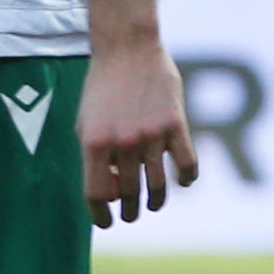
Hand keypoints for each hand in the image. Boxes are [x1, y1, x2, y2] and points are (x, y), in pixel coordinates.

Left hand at [78, 42, 200, 226]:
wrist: (126, 50)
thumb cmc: (102, 88)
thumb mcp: (86, 121)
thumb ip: (95, 154)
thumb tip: (110, 188)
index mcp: (94, 143)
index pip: (97, 193)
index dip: (99, 214)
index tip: (106, 223)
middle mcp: (122, 143)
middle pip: (128, 193)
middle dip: (128, 210)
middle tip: (130, 216)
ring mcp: (151, 135)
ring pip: (157, 185)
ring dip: (155, 201)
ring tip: (152, 205)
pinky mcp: (176, 125)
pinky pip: (187, 164)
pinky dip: (186, 179)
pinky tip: (183, 183)